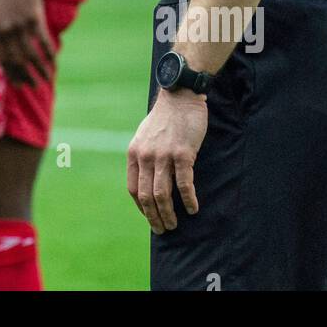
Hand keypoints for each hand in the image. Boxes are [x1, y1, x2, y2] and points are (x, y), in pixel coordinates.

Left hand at [0, 0, 53, 87]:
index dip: (10, 74)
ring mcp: (20, 25)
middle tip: (33, 86)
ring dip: (39, 70)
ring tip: (45, 79)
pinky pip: (42, 41)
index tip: (17, 84)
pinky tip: (53, 62)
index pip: (1, 59)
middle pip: (16, 60)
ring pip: (30, 55)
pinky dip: (48, 53)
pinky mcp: (34, 18)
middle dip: (24, 76)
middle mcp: (5, 31)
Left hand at [126, 87, 207, 233]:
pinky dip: (188, 200)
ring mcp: (164, 156)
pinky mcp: (183, 154)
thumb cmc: (165, 118)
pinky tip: (193, 208)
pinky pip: (184, 184)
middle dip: (154, 217)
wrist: (180, 96)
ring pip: (162, 194)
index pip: (133, 189)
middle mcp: (146, 156)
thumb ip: (144, 156)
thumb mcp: (145, 136)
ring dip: (168, 214)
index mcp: (134, 153)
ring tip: (174, 224)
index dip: (141, 207)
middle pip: (147, 196)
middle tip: (163, 230)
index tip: (150, 217)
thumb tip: (147, 179)